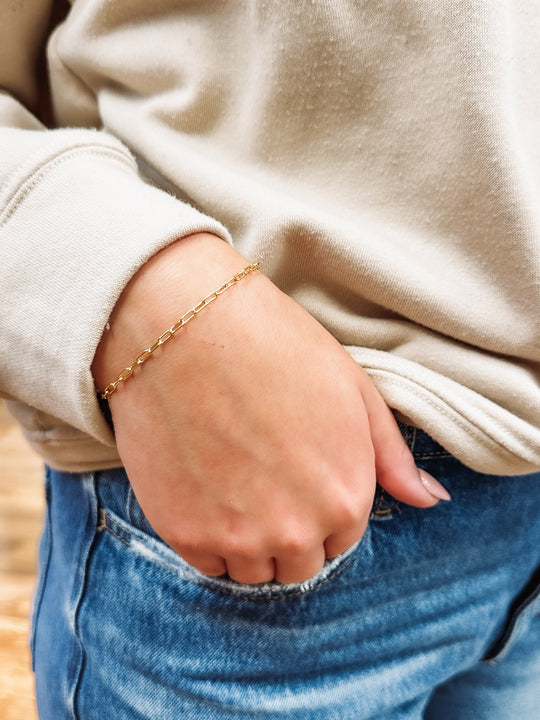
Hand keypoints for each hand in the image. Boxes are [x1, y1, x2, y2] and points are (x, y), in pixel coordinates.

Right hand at [93, 233, 447, 583]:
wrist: (185, 327)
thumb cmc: (275, 346)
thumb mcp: (353, 390)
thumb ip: (392, 457)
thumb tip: (432, 499)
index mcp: (346, 497)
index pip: (342, 539)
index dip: (321, 509)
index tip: (297, 477)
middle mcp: (298, 531)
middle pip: (299, 564)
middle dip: (289, 533)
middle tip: (264, 481)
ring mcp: (238, 538)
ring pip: (254, 570)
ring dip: (248, 541)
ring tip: (232, 484)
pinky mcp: (184, 534)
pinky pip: (207, 565)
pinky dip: (209, 540)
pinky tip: (204, 490)